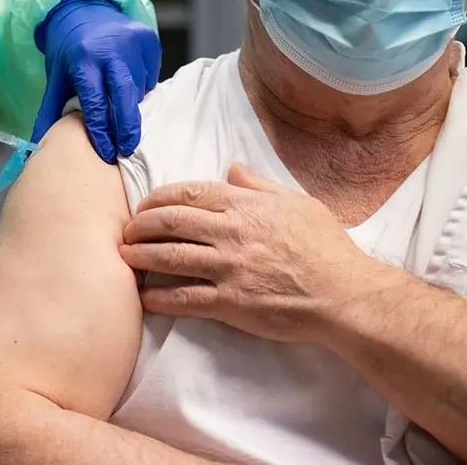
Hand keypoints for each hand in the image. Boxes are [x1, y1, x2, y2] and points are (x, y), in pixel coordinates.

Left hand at [32, 0, 161, 163]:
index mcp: (84, 59)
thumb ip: (50, 113)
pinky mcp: (149, 39)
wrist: (83, 8)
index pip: (95, 103)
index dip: (102, 131)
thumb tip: (36, 148)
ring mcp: (133, 41)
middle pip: (125, 96)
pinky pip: (150, 75)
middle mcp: (111, 48)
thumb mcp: (56, 78)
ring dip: (131, 104)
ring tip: (118, 106)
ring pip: (139, 88)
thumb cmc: (68, 50)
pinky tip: (127, 83)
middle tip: (126, 149)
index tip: (107, 153)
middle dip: (127, 127)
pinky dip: (142, 86)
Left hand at [119, 164, 399, 343]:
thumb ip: (259, 184)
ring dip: (140, 257)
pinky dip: (159, 299)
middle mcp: (231, 233)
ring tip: (124, 257)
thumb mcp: (297, 202)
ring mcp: (228, 268)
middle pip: (169, 222)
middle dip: (140, 225)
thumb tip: (232, 167)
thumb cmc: (326, 247)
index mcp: (245, 205)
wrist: (346, 294)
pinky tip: (143, 298)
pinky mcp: (230, 303)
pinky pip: (184, 299)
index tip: (144, 205)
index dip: (157, 198)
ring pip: (170, 258)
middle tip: (127, 231)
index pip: (188, 193)